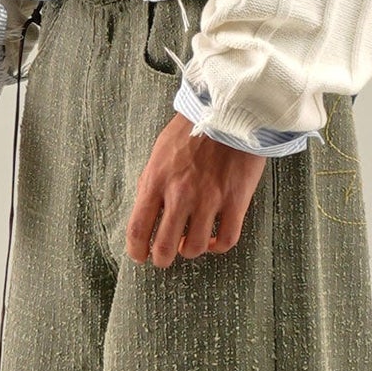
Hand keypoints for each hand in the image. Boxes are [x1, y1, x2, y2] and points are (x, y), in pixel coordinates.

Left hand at [126, 114, 266, 267]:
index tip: (140, 256)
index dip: (136, 251)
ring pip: (194, 248)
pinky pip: (226, 240)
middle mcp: (180, 194)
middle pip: (163, 247)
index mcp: (156, 181)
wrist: (229, 111)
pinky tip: (213, 239)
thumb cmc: (192, 131)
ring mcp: (209, 199)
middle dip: (161, 259)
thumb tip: (145, 213)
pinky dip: (217, 246)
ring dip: (190, 251)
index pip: (137, 229)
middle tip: (165, 258)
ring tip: (191, 243)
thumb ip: (150, 184)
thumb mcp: (159, 153)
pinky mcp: (236, 201)